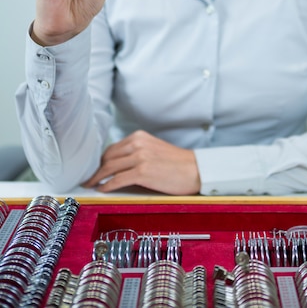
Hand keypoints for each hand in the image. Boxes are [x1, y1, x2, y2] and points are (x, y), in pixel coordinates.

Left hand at [82, 130, 201, 194]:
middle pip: (107, 158)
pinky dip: (107, 185)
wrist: (196, 170)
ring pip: (109, 168)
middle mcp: (138, 143)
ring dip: (98, 178)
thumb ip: (136, 153)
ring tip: (91, 186)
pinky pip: (117, 179)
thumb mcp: (154, 150)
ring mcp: (140, 157)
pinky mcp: (143, 171)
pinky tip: (102, 190)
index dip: (100, 161)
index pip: (112, 148)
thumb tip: (115, 166)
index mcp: (139, 136)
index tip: (94, 169)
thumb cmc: (176, 164)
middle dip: (96, 170)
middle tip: (88, 179)